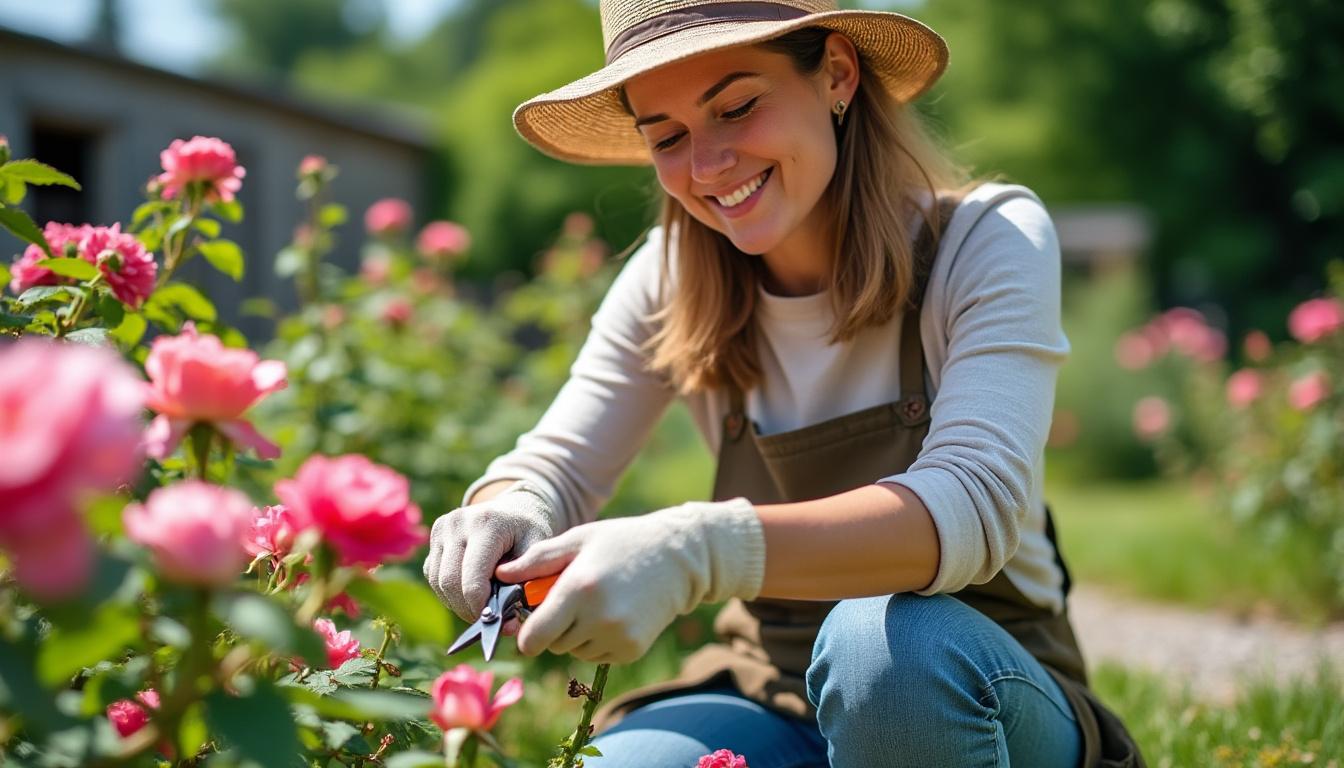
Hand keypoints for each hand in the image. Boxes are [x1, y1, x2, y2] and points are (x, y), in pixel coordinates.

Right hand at [423, 480, 558, 623]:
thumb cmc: (529, 532)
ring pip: (438, 582)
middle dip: (468, 608)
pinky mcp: (434, 537)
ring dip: (458, 603)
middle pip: (450, 582)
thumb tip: (508, 620)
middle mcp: (458, 523)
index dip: (480, 606)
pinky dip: (450, 592)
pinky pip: (433, 576)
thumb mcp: (538, 550)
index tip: (497, 621)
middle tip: (490, 621)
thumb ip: (526, 581)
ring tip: (483, 608)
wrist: (516, 508)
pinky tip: (472, 593)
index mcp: (486, 523)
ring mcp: (442, 528)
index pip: (472, 578)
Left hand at [494, 497, 764, 663]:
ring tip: (594, 602)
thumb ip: (537, 560)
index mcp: (579, 589)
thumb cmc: (622, 542)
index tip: (529, 620)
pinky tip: (612, 613)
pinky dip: (596, 640)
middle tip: (569, 600)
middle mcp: (598, 618)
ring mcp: (618, 637)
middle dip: (552, 627)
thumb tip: (499, 575)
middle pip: (552, 645)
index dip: (525, 633)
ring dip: (574, 634)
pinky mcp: (631, 649)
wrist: (678, 557)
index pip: (533, 638)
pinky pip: (597, 655)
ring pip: (574, 651)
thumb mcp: (578, 540)